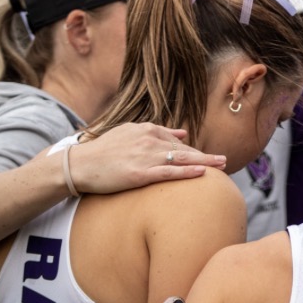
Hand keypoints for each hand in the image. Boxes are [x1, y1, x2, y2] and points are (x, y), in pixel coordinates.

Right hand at [71, 123, 225, 194]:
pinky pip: (169, 172)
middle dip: (205, 155)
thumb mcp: (130, 133)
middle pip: (184, 149)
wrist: (79, 164)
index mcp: (147, 130)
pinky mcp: (140, 173)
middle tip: (223, 160)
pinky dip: (187, 172)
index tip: (207, 157)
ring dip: (205, 162)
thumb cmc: (103, 151)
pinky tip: (202, 173)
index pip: (177, 141)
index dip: (193, 150)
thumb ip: (157, 131)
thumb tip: (183, 132)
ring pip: (182, 159)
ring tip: (221, 165)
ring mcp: (145, 156)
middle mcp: (149, 140)